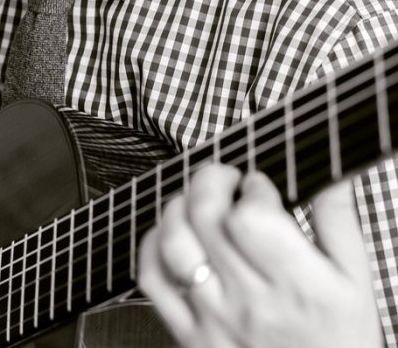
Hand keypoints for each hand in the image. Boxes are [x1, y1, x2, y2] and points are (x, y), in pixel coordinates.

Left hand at [138, 164, 381, 347]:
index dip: (251, 187)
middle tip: (224, 177)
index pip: (252, 219)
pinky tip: (168, 233)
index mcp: (297, 285)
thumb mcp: (355, 282)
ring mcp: (214, 318)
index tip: (257, 183)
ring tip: (196, 200)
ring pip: (174, 243)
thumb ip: (338, 222)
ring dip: (177, 206)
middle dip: (210, 179)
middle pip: (206, 218)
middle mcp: (250, 301)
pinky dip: (151, 246)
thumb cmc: (338, 342)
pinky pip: (153, 282)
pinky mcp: (189, 334)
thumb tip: (328, 175)